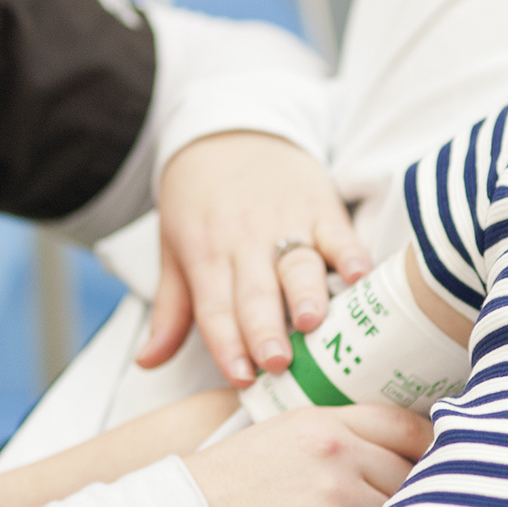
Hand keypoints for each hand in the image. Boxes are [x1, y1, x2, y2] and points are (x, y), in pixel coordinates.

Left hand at [150, 131, 369, 382]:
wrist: (228, 129)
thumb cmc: (199, 200)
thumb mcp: (174, 249)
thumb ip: (170, 311)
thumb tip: (148, 363)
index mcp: (206, 255)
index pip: (215, 308)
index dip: (227, 344)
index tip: (241, 378)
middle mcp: (244, 241)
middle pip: (256, 292)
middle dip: (265, 328)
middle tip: (277, 363)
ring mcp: (285, 221)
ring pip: (297, 264)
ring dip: (306, 294)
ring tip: (312, 322)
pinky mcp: (319, 204)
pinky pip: (338, 232)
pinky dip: (351, 253)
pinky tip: (359, 276)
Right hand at [183, 404, 433, 506]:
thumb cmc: (221, 487)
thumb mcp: (277, 439)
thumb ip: (331, 440)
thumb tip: (384, 461)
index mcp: (324, 421)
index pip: (405, 425)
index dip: (429, 448)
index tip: (437, 466)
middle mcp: (336, 450)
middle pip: (409, 474)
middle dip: (407, 499)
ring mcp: (335, 494)